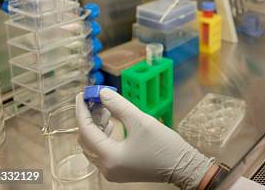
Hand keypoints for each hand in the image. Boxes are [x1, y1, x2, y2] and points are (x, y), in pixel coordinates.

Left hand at [75, 89, 213, 188]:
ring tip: (105, 110)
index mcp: (110, 157)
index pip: (86, 131)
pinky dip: (102, 136)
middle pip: (86, 140)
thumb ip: (119, 106)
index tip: (83, 94)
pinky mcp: (118, 170)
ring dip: (95, 127)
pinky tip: (111, 124)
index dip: (82, 111)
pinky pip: (101, 152)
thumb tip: (102, 93)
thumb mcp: (141, 121)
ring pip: (92, 146)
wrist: (182, 166)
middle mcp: (106, 168)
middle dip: (89, 118)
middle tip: (95, 100)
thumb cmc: (164, 146)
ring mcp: (111, 171)